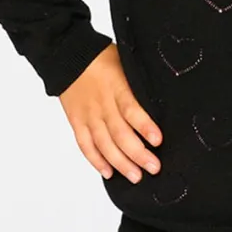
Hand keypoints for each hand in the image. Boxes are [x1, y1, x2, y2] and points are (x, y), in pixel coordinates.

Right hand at [58, 43, 162, 183]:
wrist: (68, 55)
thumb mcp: (126, 64)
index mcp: (116, 87)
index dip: (145, 126)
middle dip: (138, 154)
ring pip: (103, 144)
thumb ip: (139, 85)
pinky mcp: (76, 121)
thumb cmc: (102, 58)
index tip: (158, 141)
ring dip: (120, 163)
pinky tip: (109, 172)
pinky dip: (96, 160)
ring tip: (136, 177)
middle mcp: (102, 104)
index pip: (131, 109)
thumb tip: (164, 102)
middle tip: (154, 168)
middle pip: (119, 133)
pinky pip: (85, 145)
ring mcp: (88, 115)